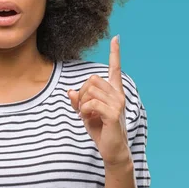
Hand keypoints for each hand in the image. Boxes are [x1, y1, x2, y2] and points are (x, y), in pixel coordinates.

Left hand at [67, 36, 130, 166]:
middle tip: (81, 108)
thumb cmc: (100, 130)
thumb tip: (70, 91)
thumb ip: (78, 101)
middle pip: (92, 79)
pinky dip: (84, 111)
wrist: (112, 150)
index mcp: (114, 92)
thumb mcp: (85, 113)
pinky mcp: (113, 113)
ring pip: (90, 91)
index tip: (116, 38)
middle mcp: (118, 94)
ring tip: (86, 115)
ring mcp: (118, 103)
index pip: (115, 68)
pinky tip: (87, 119)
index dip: (115, 53)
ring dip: (82, 104)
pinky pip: (91, 104)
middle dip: (81, 93)